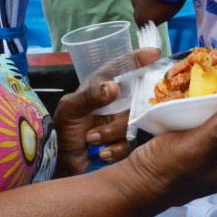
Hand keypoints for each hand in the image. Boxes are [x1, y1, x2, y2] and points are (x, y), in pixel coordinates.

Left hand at [54, 47, 161, 177]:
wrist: (62, 163)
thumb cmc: (63, 131)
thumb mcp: (70, 109)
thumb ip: (90, 96)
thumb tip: (114, 86)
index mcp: (100, 87)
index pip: (121, 67)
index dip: (137, 59)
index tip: (154, 53)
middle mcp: (114, 102)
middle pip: (135, 98)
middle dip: (124, 111)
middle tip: (112, 119)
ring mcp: (119, 122)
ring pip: (132, 123)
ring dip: (111, 132)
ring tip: (92, 138)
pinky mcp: (122, 142)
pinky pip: (129, 144)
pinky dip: (115, 149)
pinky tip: (102, 152)